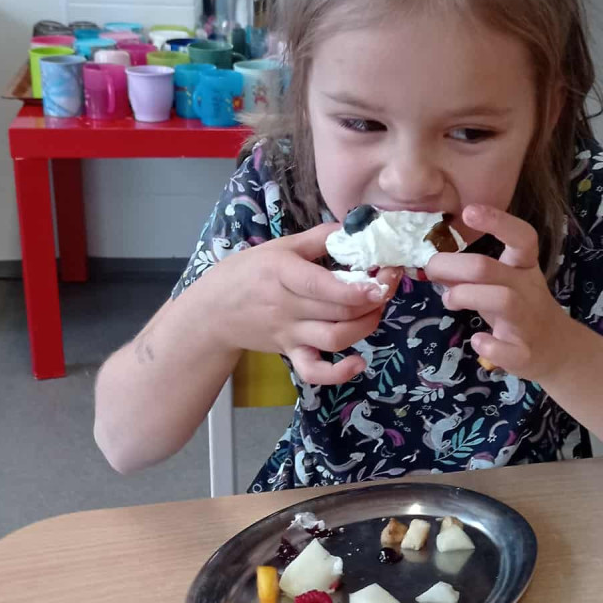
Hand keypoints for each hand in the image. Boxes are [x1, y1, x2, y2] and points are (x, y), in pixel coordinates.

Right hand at [198, 222, 398, 384]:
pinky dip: (338, 374)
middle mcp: (287, 306)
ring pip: (334, 339)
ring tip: (377, 309)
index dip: (355, 288)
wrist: (212, 311)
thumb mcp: (279, 247)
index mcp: (282, 273)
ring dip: (364, 327)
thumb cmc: (248, 272)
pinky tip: (358, 363)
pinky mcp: (290, 353)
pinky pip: (314, 371)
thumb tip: (354, 228)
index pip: (321, 286)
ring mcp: (289, 333)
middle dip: (373, 300)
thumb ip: (319, 238)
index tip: (380, 281)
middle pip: (338, 311)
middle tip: (389, 283)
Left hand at [424, 204, 580, 381]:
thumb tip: (433, 262)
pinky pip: (506, 348)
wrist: (556, 348)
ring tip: (449, 300)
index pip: (522, 237)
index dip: (497, 221)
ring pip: (502, 299)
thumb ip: (471, 273)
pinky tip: (478, 340)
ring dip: (465, 296)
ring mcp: (527, 321)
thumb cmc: (520, 308)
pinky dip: (488, 344)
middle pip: (490, 268)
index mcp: (524, 267)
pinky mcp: (524, 352)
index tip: (468, 211)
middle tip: (430, 269)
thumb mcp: (502, 282)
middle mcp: (528, 289)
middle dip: (453, 265)